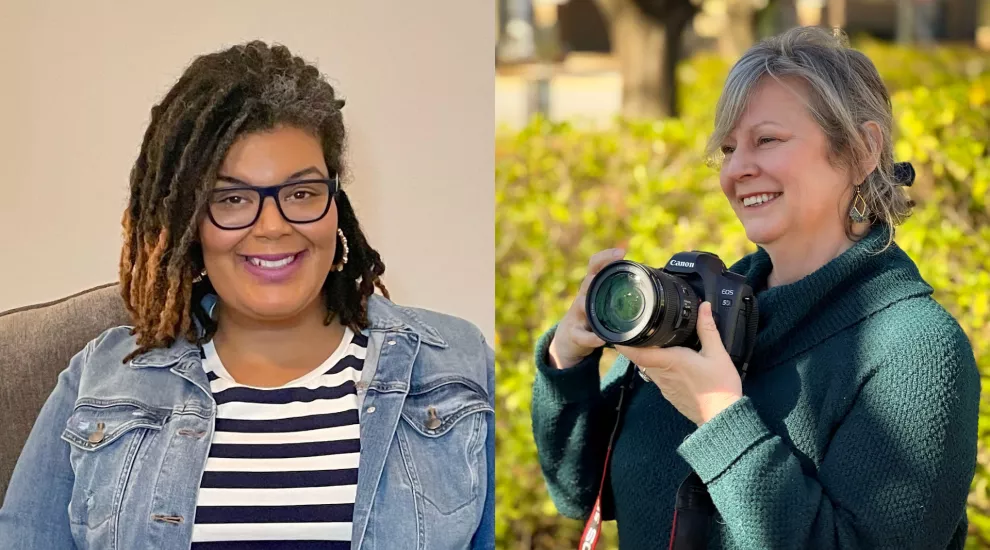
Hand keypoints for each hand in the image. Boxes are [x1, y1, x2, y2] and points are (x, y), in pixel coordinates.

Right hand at [548, 248, 625, 368]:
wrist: (570, 337)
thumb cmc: (594, 315)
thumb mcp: (604, 300)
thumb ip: (621, 290)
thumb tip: (653, 278)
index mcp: (593, 286)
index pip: (595, 265)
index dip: (606, 256)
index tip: (621, 252)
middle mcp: (584, 296)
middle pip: (587, 281)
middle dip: (596, 276)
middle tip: (609, 273)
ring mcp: (577, 315)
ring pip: (581, 305)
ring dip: (589, 305)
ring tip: (602, 309)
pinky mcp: (574, 333)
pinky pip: (581, 335)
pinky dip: (591, 338)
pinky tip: (601, 340)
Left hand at [616, 301, 741, 425]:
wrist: (722, 416)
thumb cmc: (719, 387)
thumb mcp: (717, 354)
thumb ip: (707, 329)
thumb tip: (703, 307)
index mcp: (670, 361)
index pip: (638, 353)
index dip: (624, 344)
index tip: (615, 335)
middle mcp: (662, 374)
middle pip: (640, 358)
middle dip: (636, 345)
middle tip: (636, 330)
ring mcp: (664, 386)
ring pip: (648, 368)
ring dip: (647, 356)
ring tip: (652, 343)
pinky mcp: (669, 394)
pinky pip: (657, 378)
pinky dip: (657, 368)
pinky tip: (669, 362)